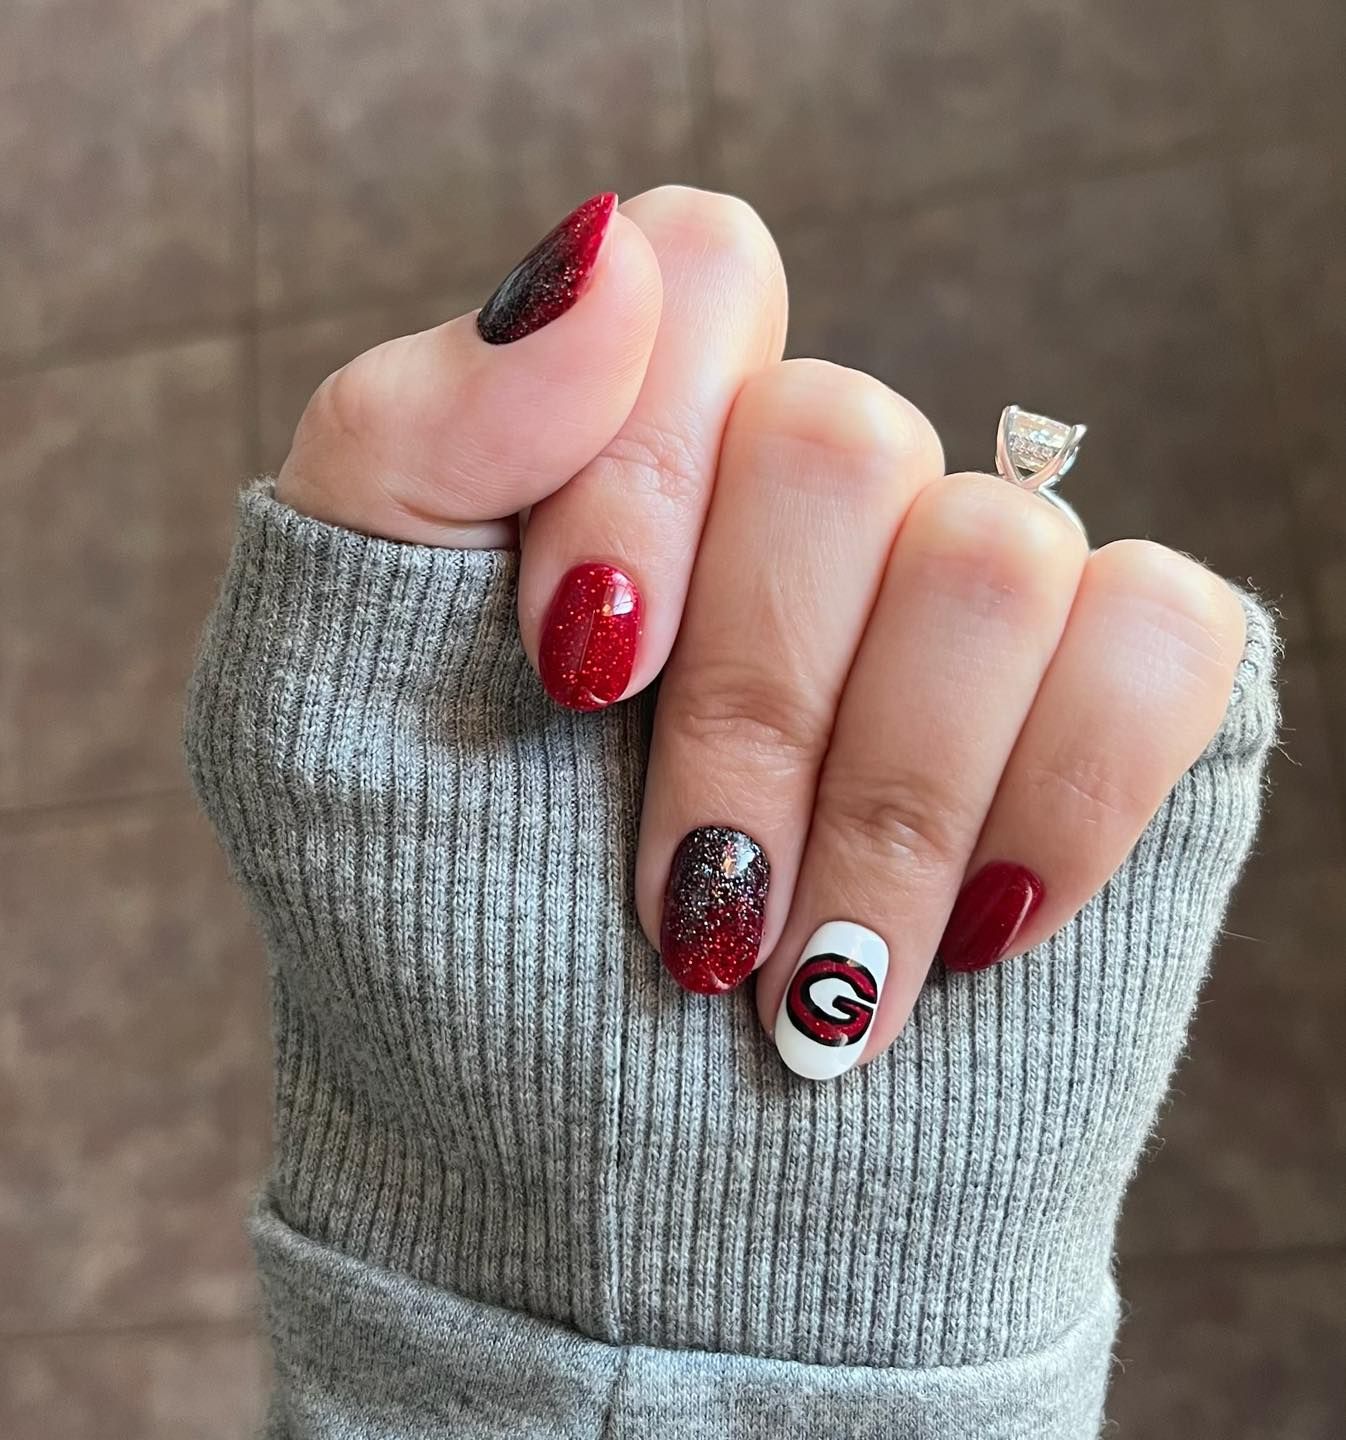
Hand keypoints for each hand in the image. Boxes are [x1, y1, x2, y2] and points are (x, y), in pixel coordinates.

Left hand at [277, 185, 1245, 1080]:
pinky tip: (966, 941)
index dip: (644, 462)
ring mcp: (969, 604)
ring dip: (885, 805)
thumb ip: (406, 443)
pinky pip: (1156, 636)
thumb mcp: (310, 699)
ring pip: (995, 552)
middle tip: (684, 902)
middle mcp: (814, 510)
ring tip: (804, 974)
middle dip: (752, 705)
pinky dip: (1055, 804)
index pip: (704, 273)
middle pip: (846, 434)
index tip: (576, 674)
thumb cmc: (442, 959)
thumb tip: (594, 245)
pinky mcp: (1113, 707)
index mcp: (641, 457)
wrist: (612, 1215)